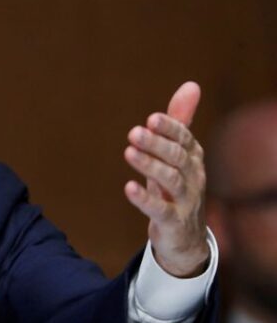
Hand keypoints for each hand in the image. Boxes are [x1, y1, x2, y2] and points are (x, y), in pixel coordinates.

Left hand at [124, 82, 208, 276]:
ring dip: (149, 165)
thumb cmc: (178, 187)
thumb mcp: (179, 154)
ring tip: (129, 152)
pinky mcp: (173, 222)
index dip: (170, 128)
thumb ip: (180, 121)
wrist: (186, 237)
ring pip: (171, 180)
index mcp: (193, 158)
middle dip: (157, 144)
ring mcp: (185, 201)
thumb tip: (192, 85)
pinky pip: (160, 210)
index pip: (184, 138)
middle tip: (134, 132)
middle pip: (178, 157)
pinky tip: (128, 187)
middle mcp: (193, 177)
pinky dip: (144, 198)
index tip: (151, 118)